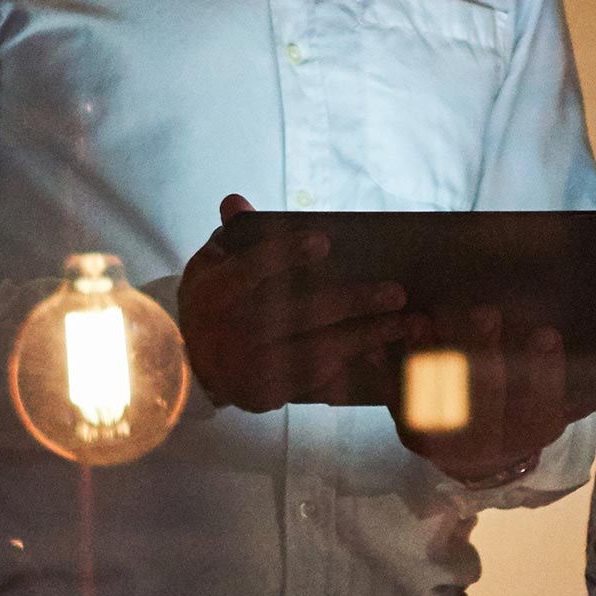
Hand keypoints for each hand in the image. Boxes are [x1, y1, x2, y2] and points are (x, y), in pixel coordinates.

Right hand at [179, 194, 423, 411]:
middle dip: (353, 304)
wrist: (189, 365)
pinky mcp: (263, 395)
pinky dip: (351, 369)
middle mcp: (230, 333)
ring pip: (316, 352)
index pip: (250, 271)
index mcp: (215, 293)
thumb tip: (237, 201)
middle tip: (396, 293)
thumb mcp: (212, 265)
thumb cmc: (214, 303)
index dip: (284, 255)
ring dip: (367, 338)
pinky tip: (381, 356)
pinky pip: (314, 381)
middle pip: (299, 315)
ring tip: (406, 324)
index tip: (324, 242)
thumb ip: (233, 235)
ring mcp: (248, 368)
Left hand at [397, 303, 568, 487]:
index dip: (544, 377)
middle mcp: (487, 448)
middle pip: (484, 408)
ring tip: (434, 317)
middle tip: (486, 315)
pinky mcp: (409, 427)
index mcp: (528, 439)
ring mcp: (444, 442)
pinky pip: (402, 395)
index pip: (540, 413)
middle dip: (484, 361)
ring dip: (434, 357)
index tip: (546, 334)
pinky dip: (400, 361)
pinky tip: (406, 330)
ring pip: (439, 400)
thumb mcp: (565, 404)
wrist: (473, 451)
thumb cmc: (525, 410)